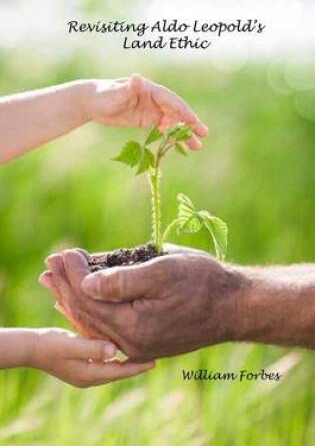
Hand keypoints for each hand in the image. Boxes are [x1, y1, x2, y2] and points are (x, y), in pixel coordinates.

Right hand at [29, 328, 153, 386]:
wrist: (32, 347)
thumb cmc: (51, 344)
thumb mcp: (72, 344)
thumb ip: (93, 347)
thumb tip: (115, 351)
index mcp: (89, 374)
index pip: (119, 372)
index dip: (137, 367)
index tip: (155, 363)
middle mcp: (88, 376)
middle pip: (118, 372)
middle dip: (135, 365)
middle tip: (154, 356)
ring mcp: (84, 372)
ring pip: (111, 368)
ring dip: (125, 361)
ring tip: (141, 352)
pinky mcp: (80, 364)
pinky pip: (103, 363)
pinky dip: (114, 357)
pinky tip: (120, 348)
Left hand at [39, 249, 242, 360]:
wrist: (233, 306)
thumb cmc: (203, 282)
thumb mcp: (164, 271)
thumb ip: (123, 280)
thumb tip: (86, 284)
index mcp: (134, 326)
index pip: (90, 299)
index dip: (73, 274)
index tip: (64, 252)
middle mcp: (131, 342)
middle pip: (87, 312)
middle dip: (66, 285)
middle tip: (50, 263)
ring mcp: (138, 344)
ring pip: (95, 321)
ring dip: (73, 298)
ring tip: (55, 282)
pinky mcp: (145, 340)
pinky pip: (108, 327)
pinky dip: (92, 311)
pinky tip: (82, 302)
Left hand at [86, 74, 207, 149]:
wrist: (92, 101)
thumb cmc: (103, 94)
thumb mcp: (115, 92)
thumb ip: (128, 88)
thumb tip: (137, 77)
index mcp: (150, 89)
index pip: (171, 101)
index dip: (183, 112)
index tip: (194, 122)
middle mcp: (154, 99)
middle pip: (176, 112)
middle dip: (190, 124)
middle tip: (204, 135)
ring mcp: (151, 109)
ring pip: (172, 122)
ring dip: (183, 133)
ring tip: (196, 147)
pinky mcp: (146, 119)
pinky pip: (162, 128)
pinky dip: (171, 136)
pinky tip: (178, 146)